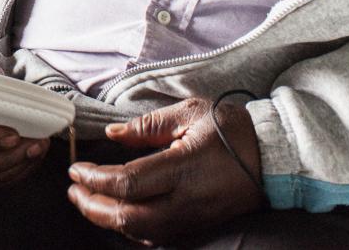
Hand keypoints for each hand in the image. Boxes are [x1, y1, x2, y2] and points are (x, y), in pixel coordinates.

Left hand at [67, 97, 264, 245]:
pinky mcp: (197, 226)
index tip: (76, 168)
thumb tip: (113, 135)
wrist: (274, 157)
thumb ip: (147, 126)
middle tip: (73, 190)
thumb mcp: (190, 113)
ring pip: (139, 231)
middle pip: (127, 216)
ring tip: (87, 201)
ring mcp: (192, 218)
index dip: (94, 179)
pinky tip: (118, 212)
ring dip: (107, 218)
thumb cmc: (233, 130)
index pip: (127, 183)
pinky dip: (129, 226)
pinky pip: (155, 235)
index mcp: (183, 168)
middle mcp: (186, 200)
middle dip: (92, 206)